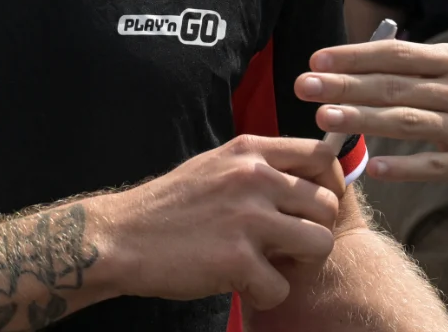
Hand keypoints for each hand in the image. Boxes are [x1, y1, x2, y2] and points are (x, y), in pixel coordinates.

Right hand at [90, 135, 341, 310]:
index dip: (328, 184)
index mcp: (247, 152)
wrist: (119, 237)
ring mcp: (246, 218)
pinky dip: (263, 294)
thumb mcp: (213, 168)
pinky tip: (237, 283)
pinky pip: (283, 287)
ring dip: (298, 264)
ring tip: (266, 264)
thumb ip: (257, 169)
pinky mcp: (238, 259)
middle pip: (328, 205)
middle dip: (312, 230)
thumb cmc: (168, 207)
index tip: (309, 207)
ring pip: (321, 244)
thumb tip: (307, 182)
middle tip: (282, 245)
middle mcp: (252, 178)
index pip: (321, 156)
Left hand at [299, 40, 447, 184]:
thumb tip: (359, 62)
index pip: (397, 55)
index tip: (316, 60)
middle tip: (304, 86)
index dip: (354, 57)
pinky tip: (374, 168)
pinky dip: (405, 167)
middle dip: (345, 86)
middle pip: (394, 86)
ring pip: (409, 122)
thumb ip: (425, 64)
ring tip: (325, 119)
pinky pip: (437, 166)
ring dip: (365, 121)